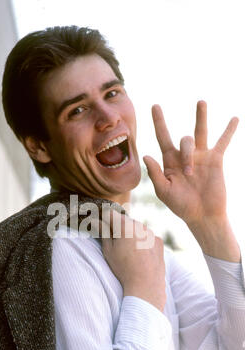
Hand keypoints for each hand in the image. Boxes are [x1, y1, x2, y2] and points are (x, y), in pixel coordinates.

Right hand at [101, 211, 166, 311]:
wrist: (146, 285)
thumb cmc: (123, 268)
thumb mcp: (109, 251)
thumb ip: (103, 233)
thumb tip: (97, 221)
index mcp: (124, 226)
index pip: (110, 214)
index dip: (104, 220)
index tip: (102, 227)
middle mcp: (139, 225)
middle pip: (125, 221)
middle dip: (119, 228)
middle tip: (116, 243)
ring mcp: (150, 232)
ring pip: (137, 229)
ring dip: (131, 234)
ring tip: (129, 252)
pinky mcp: (159, 241)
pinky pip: (147, 237)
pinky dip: (143, 241)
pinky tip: (140, 255)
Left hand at [143, 101, 238, 225]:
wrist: (202, 215)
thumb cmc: (181, 206)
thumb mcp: (164, 191)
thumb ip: (155, 174)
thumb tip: (146, 155)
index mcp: (170, 162)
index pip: (163, 137)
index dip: (159, 122)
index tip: (155, 106)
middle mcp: (185, 156)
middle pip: (185, 140)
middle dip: (187, 155)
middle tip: (190, 174)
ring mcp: (201, 156)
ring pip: (200, 132)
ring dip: (200, 117)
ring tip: (200, 102)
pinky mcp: (216, 160)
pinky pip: (222, 142)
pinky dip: (229, 131)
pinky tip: (235, 118)